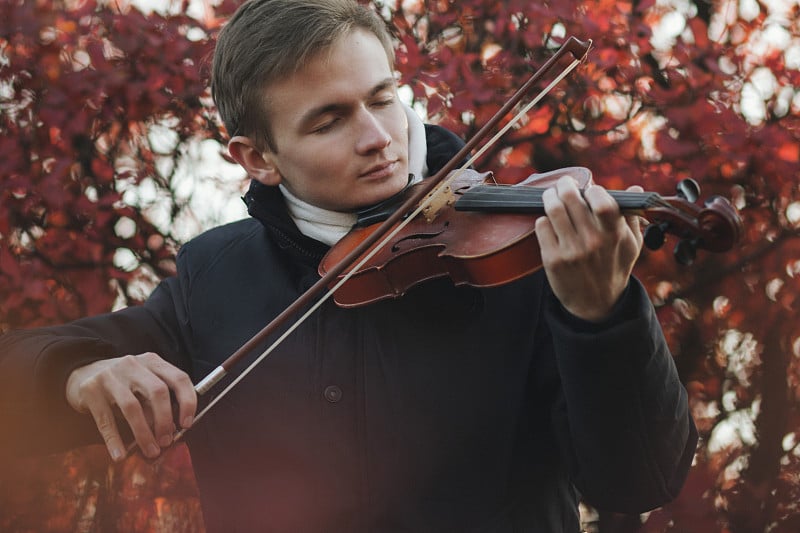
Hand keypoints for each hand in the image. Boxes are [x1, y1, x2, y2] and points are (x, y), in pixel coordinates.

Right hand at [65, 352, 196, 460]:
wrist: (82, 374)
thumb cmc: (122, 385)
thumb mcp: (142, 389)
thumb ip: (156, 406)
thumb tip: (169, 433)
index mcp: (152, 361)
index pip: (179, 378)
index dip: (187, 402)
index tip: (187, 424)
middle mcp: (133, 364)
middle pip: (158, 391)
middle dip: (165, 420)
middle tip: (166, 441)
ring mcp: (111, 375)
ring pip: (132, 407)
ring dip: (144, 434)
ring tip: (150, 451)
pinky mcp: (90, 389)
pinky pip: (105, 419)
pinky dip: (114, 440)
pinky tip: (120, 455)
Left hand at [534, 175, 643, 321]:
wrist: (595, 304)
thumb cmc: (613, 269)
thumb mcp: (632, 245)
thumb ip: (632, 216)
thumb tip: (635, 189)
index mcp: (614, 235)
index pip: (602, 201)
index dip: (593, 189)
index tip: (589, 189)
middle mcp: (592, 242)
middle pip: (571, 199)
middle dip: (565, 185)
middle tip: (564, 184)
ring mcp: (571, 250)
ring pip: (553, 210)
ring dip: (550, 197)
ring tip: (551, 195)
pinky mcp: (553, 259)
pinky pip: (541, 227)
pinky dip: (543, 219)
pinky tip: (547, 220)